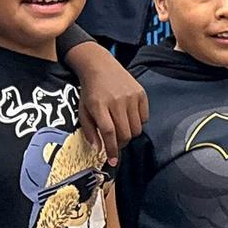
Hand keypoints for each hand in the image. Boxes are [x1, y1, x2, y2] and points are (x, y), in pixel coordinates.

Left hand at [70, 46, 149, 163]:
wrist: (100, 66)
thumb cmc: (90, 91)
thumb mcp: (83, 110)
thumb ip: (89, 131)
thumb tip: (98, 149)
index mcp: (99, 106)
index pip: (109, 133)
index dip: (112, 150)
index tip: (113, 161)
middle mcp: (117, 101)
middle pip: (125, 133)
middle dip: (120, 144)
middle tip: (116, 143)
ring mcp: (131, 97)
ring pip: (136, 128)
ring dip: (129, 134)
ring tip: (122, 129)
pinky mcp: (141, 93)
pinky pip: (144, 118)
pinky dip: (138, 122)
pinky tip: (129, 117)